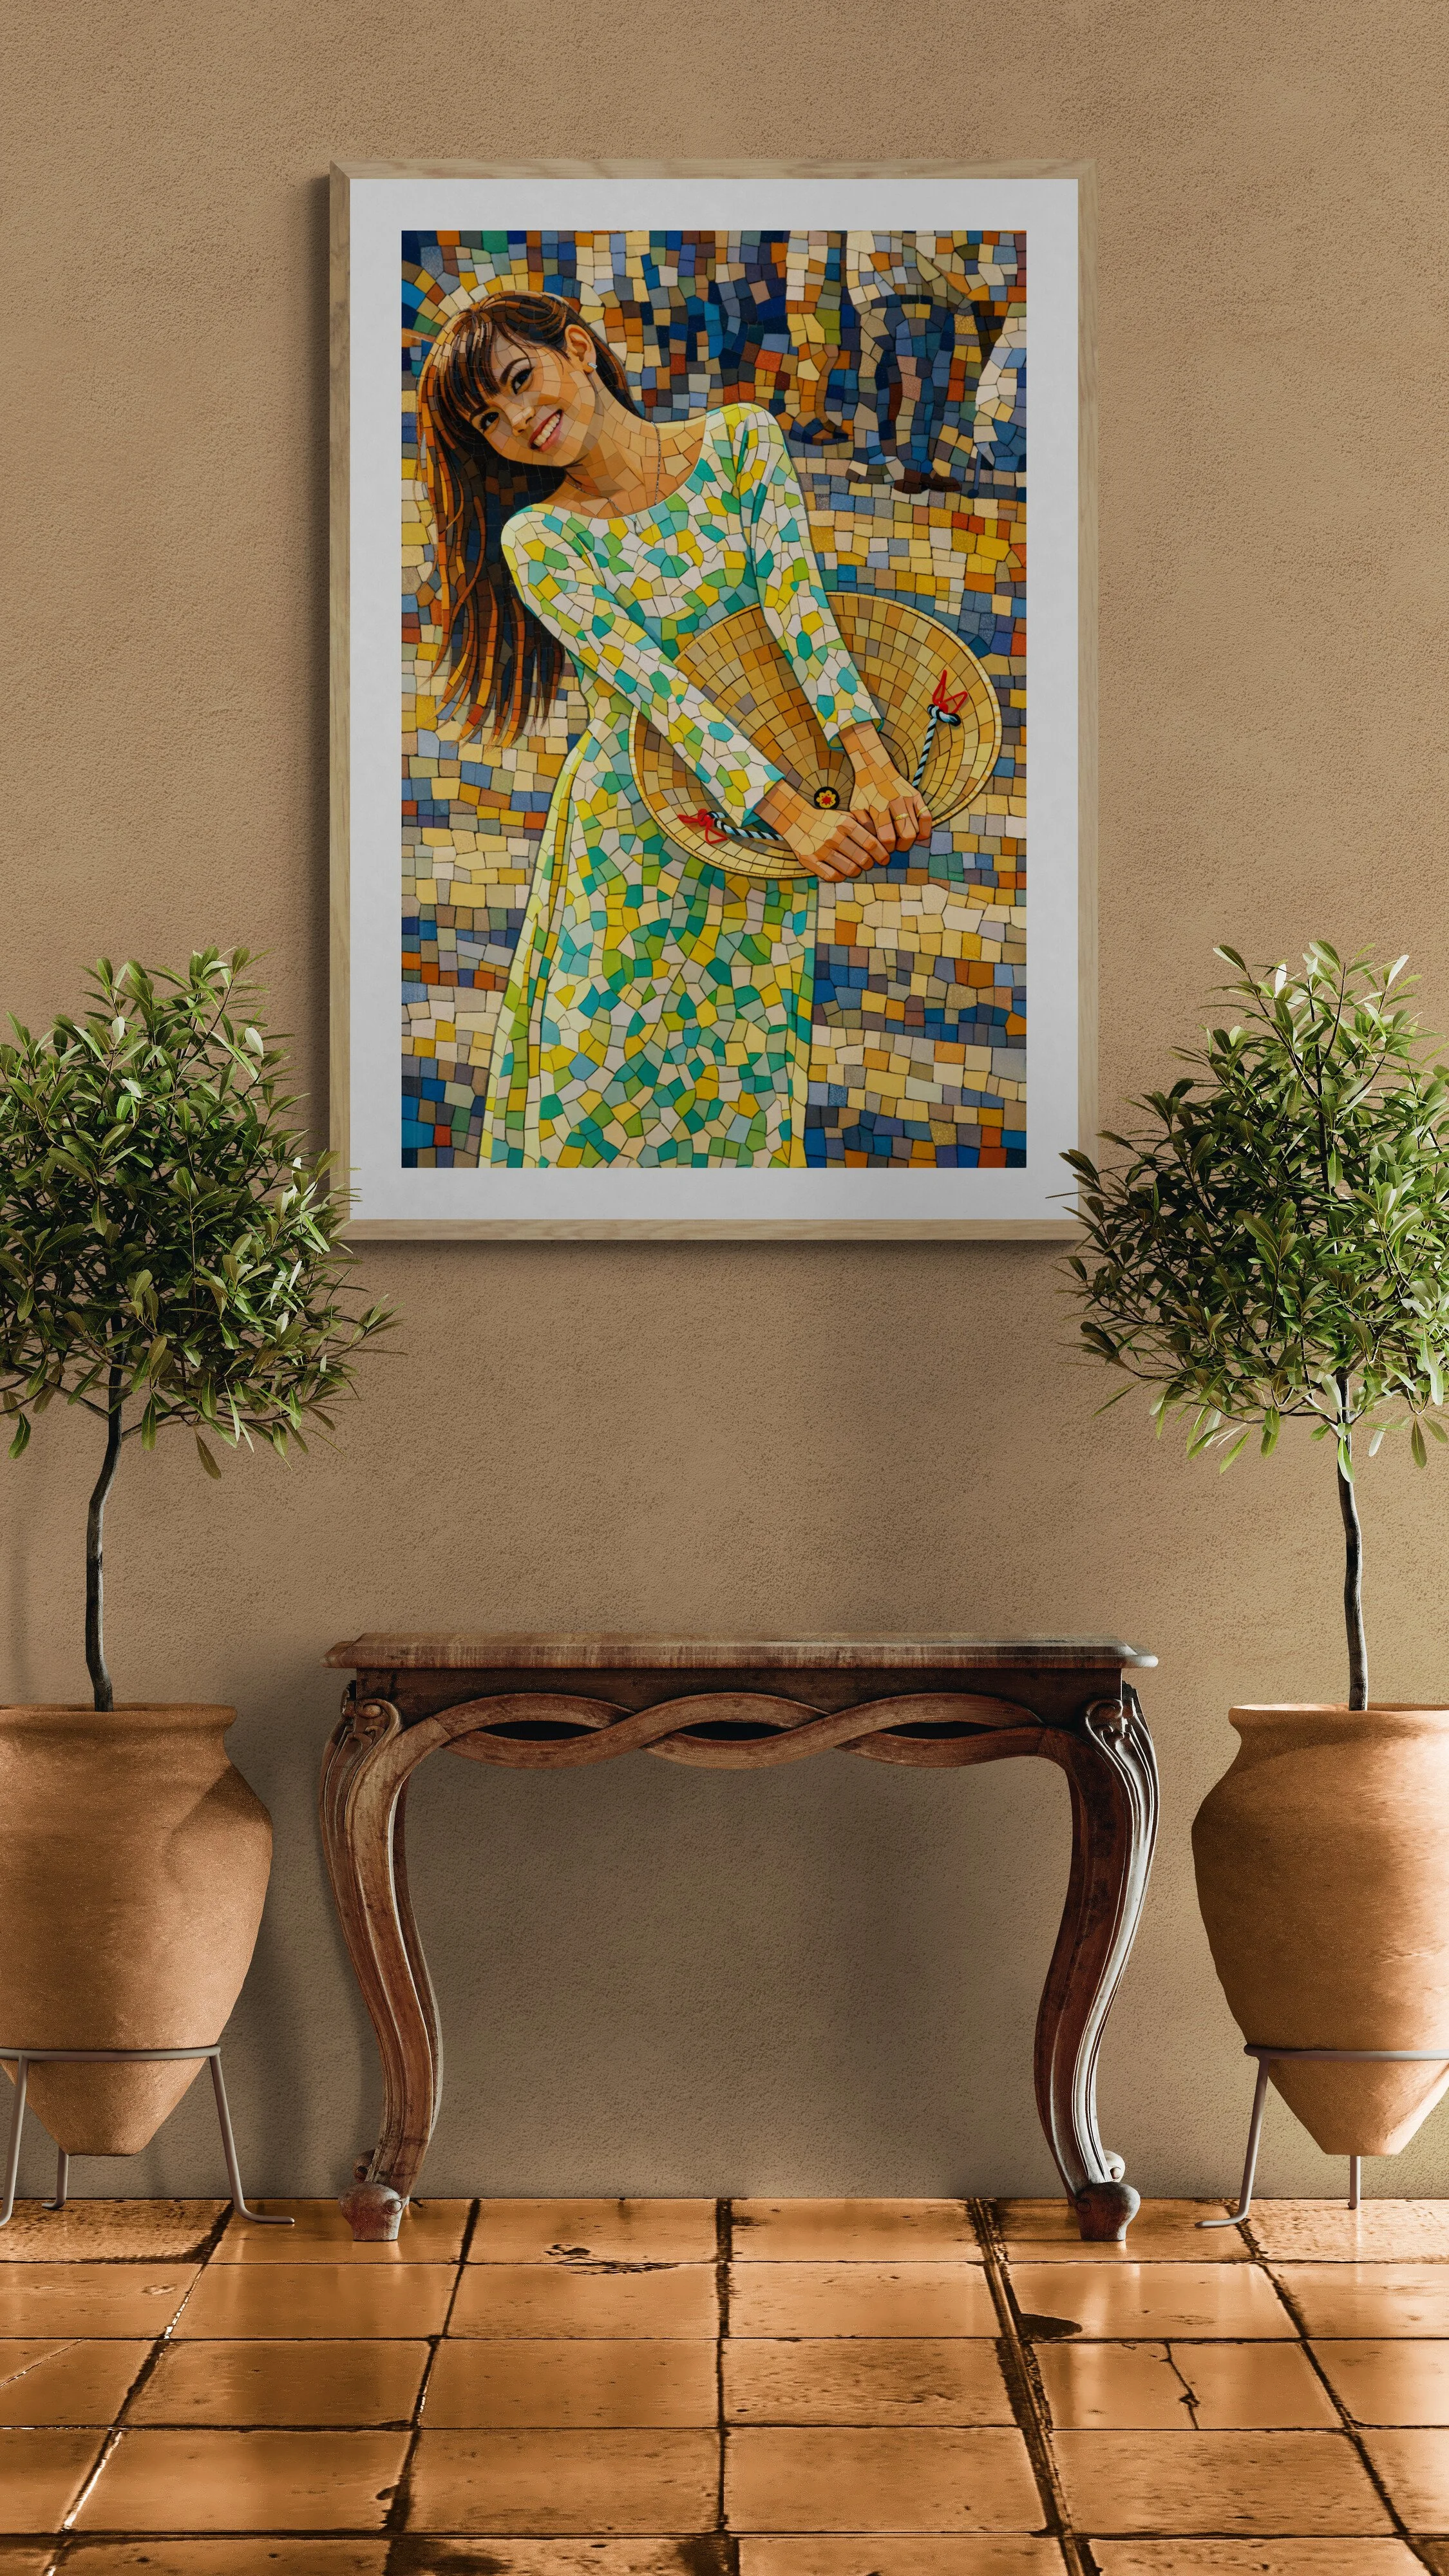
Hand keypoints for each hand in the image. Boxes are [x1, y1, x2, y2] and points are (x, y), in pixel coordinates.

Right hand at [755, 781, 888, 880]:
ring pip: (849, 870)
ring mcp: (820, 849)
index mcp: (844, 823)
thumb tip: (884, 843)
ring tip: (857, 868)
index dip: (882, 854)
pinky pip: (832, 876)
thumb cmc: (827, 820)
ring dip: (857, 871)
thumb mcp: (846, 816)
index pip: (871, 843)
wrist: (796, 819)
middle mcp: (833, 836)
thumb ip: (864, 825)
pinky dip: (841, 876)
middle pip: (862, 859)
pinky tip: (842, 872)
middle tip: (870, 863)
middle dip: (870, 864)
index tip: (885, 858)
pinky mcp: (809, 860)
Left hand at [838, 721, 932, 850]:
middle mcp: (895, 802)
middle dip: (900, 846)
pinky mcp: (917, 796)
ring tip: (900, 836)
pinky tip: (916, 833)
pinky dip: (924, 830)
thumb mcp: (856, 808)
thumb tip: (875, 845)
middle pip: (906, 837)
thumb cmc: (864, 792)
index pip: (888, 839)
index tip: (883, 847)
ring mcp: (908, 799)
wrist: (875, 767)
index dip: (886, 848)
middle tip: (894, 845)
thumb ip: (863, 827)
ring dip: (909, 839)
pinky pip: (927, 818)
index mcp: (878, 807)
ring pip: (916, 830)